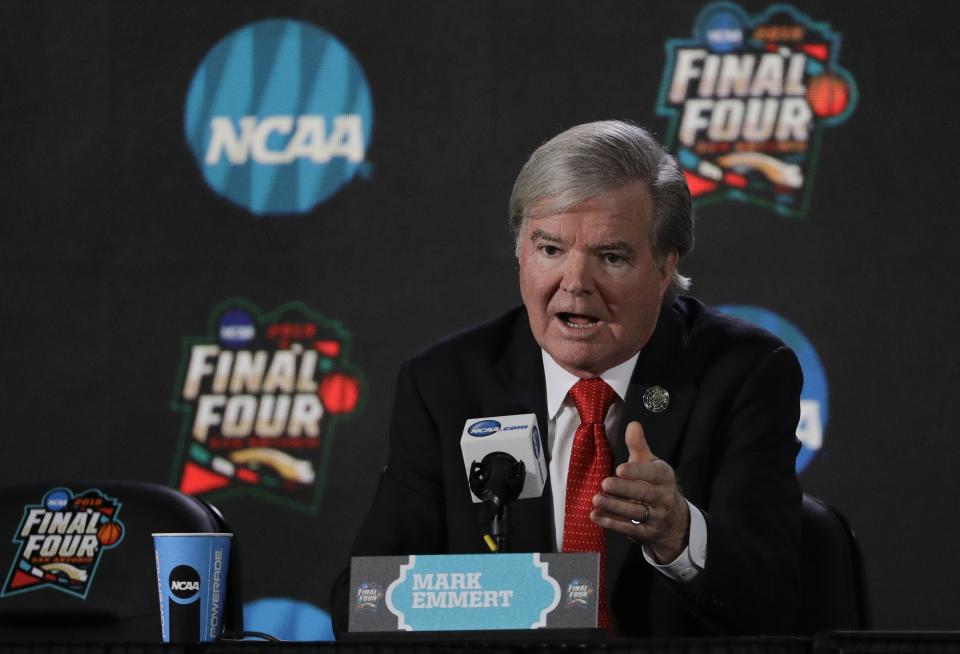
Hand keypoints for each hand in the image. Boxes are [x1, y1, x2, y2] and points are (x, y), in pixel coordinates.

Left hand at [591, 421, 689, 562]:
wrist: (673, 520)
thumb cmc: (655, 485)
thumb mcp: (651, 464)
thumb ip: (639, 445)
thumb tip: (633, 424)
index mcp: (664, 477)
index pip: (654, 474)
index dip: (637, 471)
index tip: (620, 469)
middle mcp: (663, 497)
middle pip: (644, 494)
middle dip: (624, 490)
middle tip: (605, 483)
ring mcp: (656, 517)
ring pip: (635, 513)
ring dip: (614, 507)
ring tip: (596, 499)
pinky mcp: (646, 533)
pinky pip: (629, 529)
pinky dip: (611, 523)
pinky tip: (596, 516)